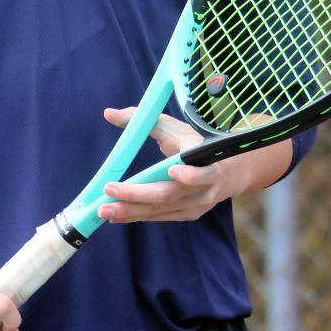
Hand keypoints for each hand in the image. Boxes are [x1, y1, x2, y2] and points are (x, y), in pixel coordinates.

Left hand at [97, 107, 288, 223]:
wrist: (226, 171)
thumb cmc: (192, 143)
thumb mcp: (173, 127)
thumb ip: (142, 119)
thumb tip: (108, 114)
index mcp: (206, 159)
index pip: (203, 169)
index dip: (191, 174)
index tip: (173, 169)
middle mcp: (205, 186)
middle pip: (170, 193)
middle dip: (138, 194)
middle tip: (109, 190)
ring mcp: (198, 203)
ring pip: (162, 209)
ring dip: (131, 211)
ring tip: (104, 210)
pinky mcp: (189, 214)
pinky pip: (160, 216)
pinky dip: (137, 216)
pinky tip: (115, 215)